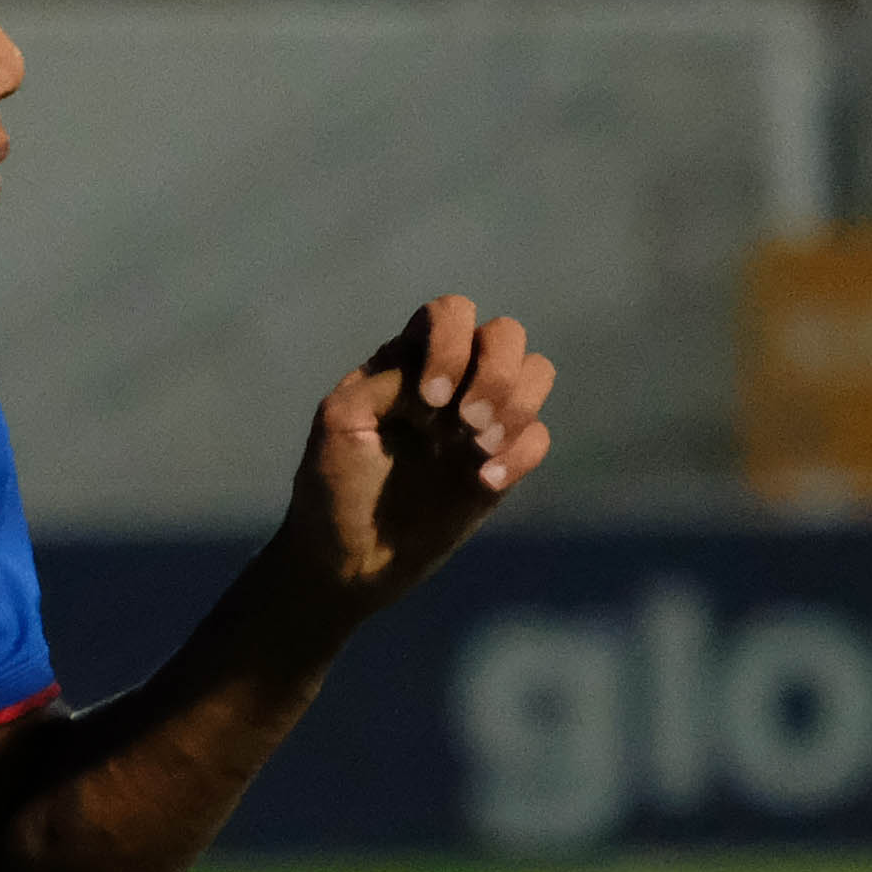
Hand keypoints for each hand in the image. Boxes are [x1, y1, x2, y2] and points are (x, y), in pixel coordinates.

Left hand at [277, 296, 555, 624]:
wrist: (347, 558)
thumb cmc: (333, 484)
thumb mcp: (339, 421)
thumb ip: (385, 383)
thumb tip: (440, 379)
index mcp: (408, 360)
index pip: (450, 314)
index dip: (451, 345)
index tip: (428, 400)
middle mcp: (452, 379)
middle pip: (506, 334)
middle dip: (495, 372)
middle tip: (465, 423)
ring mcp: (480, 420)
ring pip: (536, 372)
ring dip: (516, 405)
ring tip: (477, 448)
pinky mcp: (500, 463)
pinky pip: (539, 436)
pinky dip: (520, 454)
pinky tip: (483, 482)